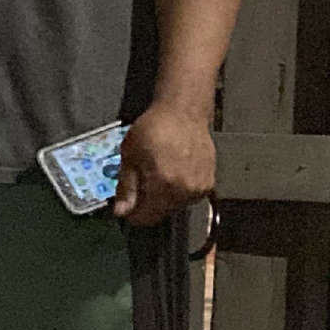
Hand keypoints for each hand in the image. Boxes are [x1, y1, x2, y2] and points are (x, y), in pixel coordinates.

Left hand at [111, 100, 214, 225]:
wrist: (183, 112)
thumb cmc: (155, 127)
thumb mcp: (130, 155)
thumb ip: (126, 187)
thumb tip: (121, 211)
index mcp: (164, 185)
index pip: (146, 218)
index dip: (132, 213)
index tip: (127, 204)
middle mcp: (185, 190)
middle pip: (160, 213)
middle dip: (147, 202)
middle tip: (142, 179)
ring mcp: (199, 188)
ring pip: (174, 206)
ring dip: (164, 197)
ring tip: (159, 171)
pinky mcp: (209, 183)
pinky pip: (188, 197)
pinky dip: (179, 189)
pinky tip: (173, 170)